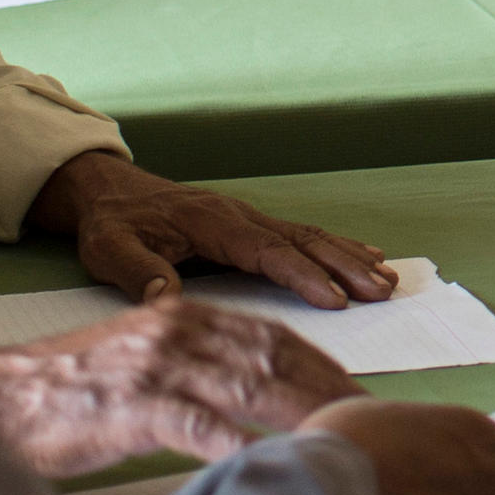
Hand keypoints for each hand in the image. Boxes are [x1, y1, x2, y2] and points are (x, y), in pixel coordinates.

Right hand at [0, 299, 357, 475]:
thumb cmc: (63, 396)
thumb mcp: (137, 363)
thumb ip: (191, 369)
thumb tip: (245, 400)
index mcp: (180, 316)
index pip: (271, 336)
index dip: (320, 365)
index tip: (356, 393)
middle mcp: (177, 331)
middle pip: (275, 358)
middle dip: (328, 389)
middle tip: (371, 422)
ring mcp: (157, 367)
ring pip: (253, 388)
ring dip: (305, 417)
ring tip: (345, 446)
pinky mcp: (134, 406)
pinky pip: (206, 427)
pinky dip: (248, 447)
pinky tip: (280, 467)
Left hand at [29, 149, 397, 310]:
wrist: (107, 194)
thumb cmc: (111, 226)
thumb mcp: (111, 250)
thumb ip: (140, 273)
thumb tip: (168, 298)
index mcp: (211, 223)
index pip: (267, 251)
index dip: (303, 275)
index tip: (335, 300)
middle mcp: (238, 216)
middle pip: (302, 241)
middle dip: (345, 266)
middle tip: (381, 291)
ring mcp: (248, 218)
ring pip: (309, 236)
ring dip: (349, 257)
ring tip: (386, 279)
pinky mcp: (250, 224)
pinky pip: (302, 234)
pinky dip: (337, 245)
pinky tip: (365, 255)